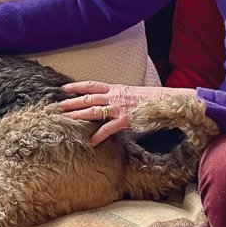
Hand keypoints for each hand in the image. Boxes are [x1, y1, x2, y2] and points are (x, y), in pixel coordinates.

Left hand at [58, 81, 197, 145]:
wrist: (169, 102)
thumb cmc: (153, 100)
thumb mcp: (133, 94)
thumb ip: (120, 98)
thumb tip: (110, 102)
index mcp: (117, 88)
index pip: (92, 85)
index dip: (77, 86)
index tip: (63, 88)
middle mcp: (116, 96)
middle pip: (88, 98)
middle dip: (71, 102)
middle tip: (56, 106)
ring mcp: (120, 107)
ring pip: (94, 110)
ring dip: (78, 115)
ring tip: (65, 120)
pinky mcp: (126, 119)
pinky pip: (109, 128)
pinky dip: (99, 135)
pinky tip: (91, 142)